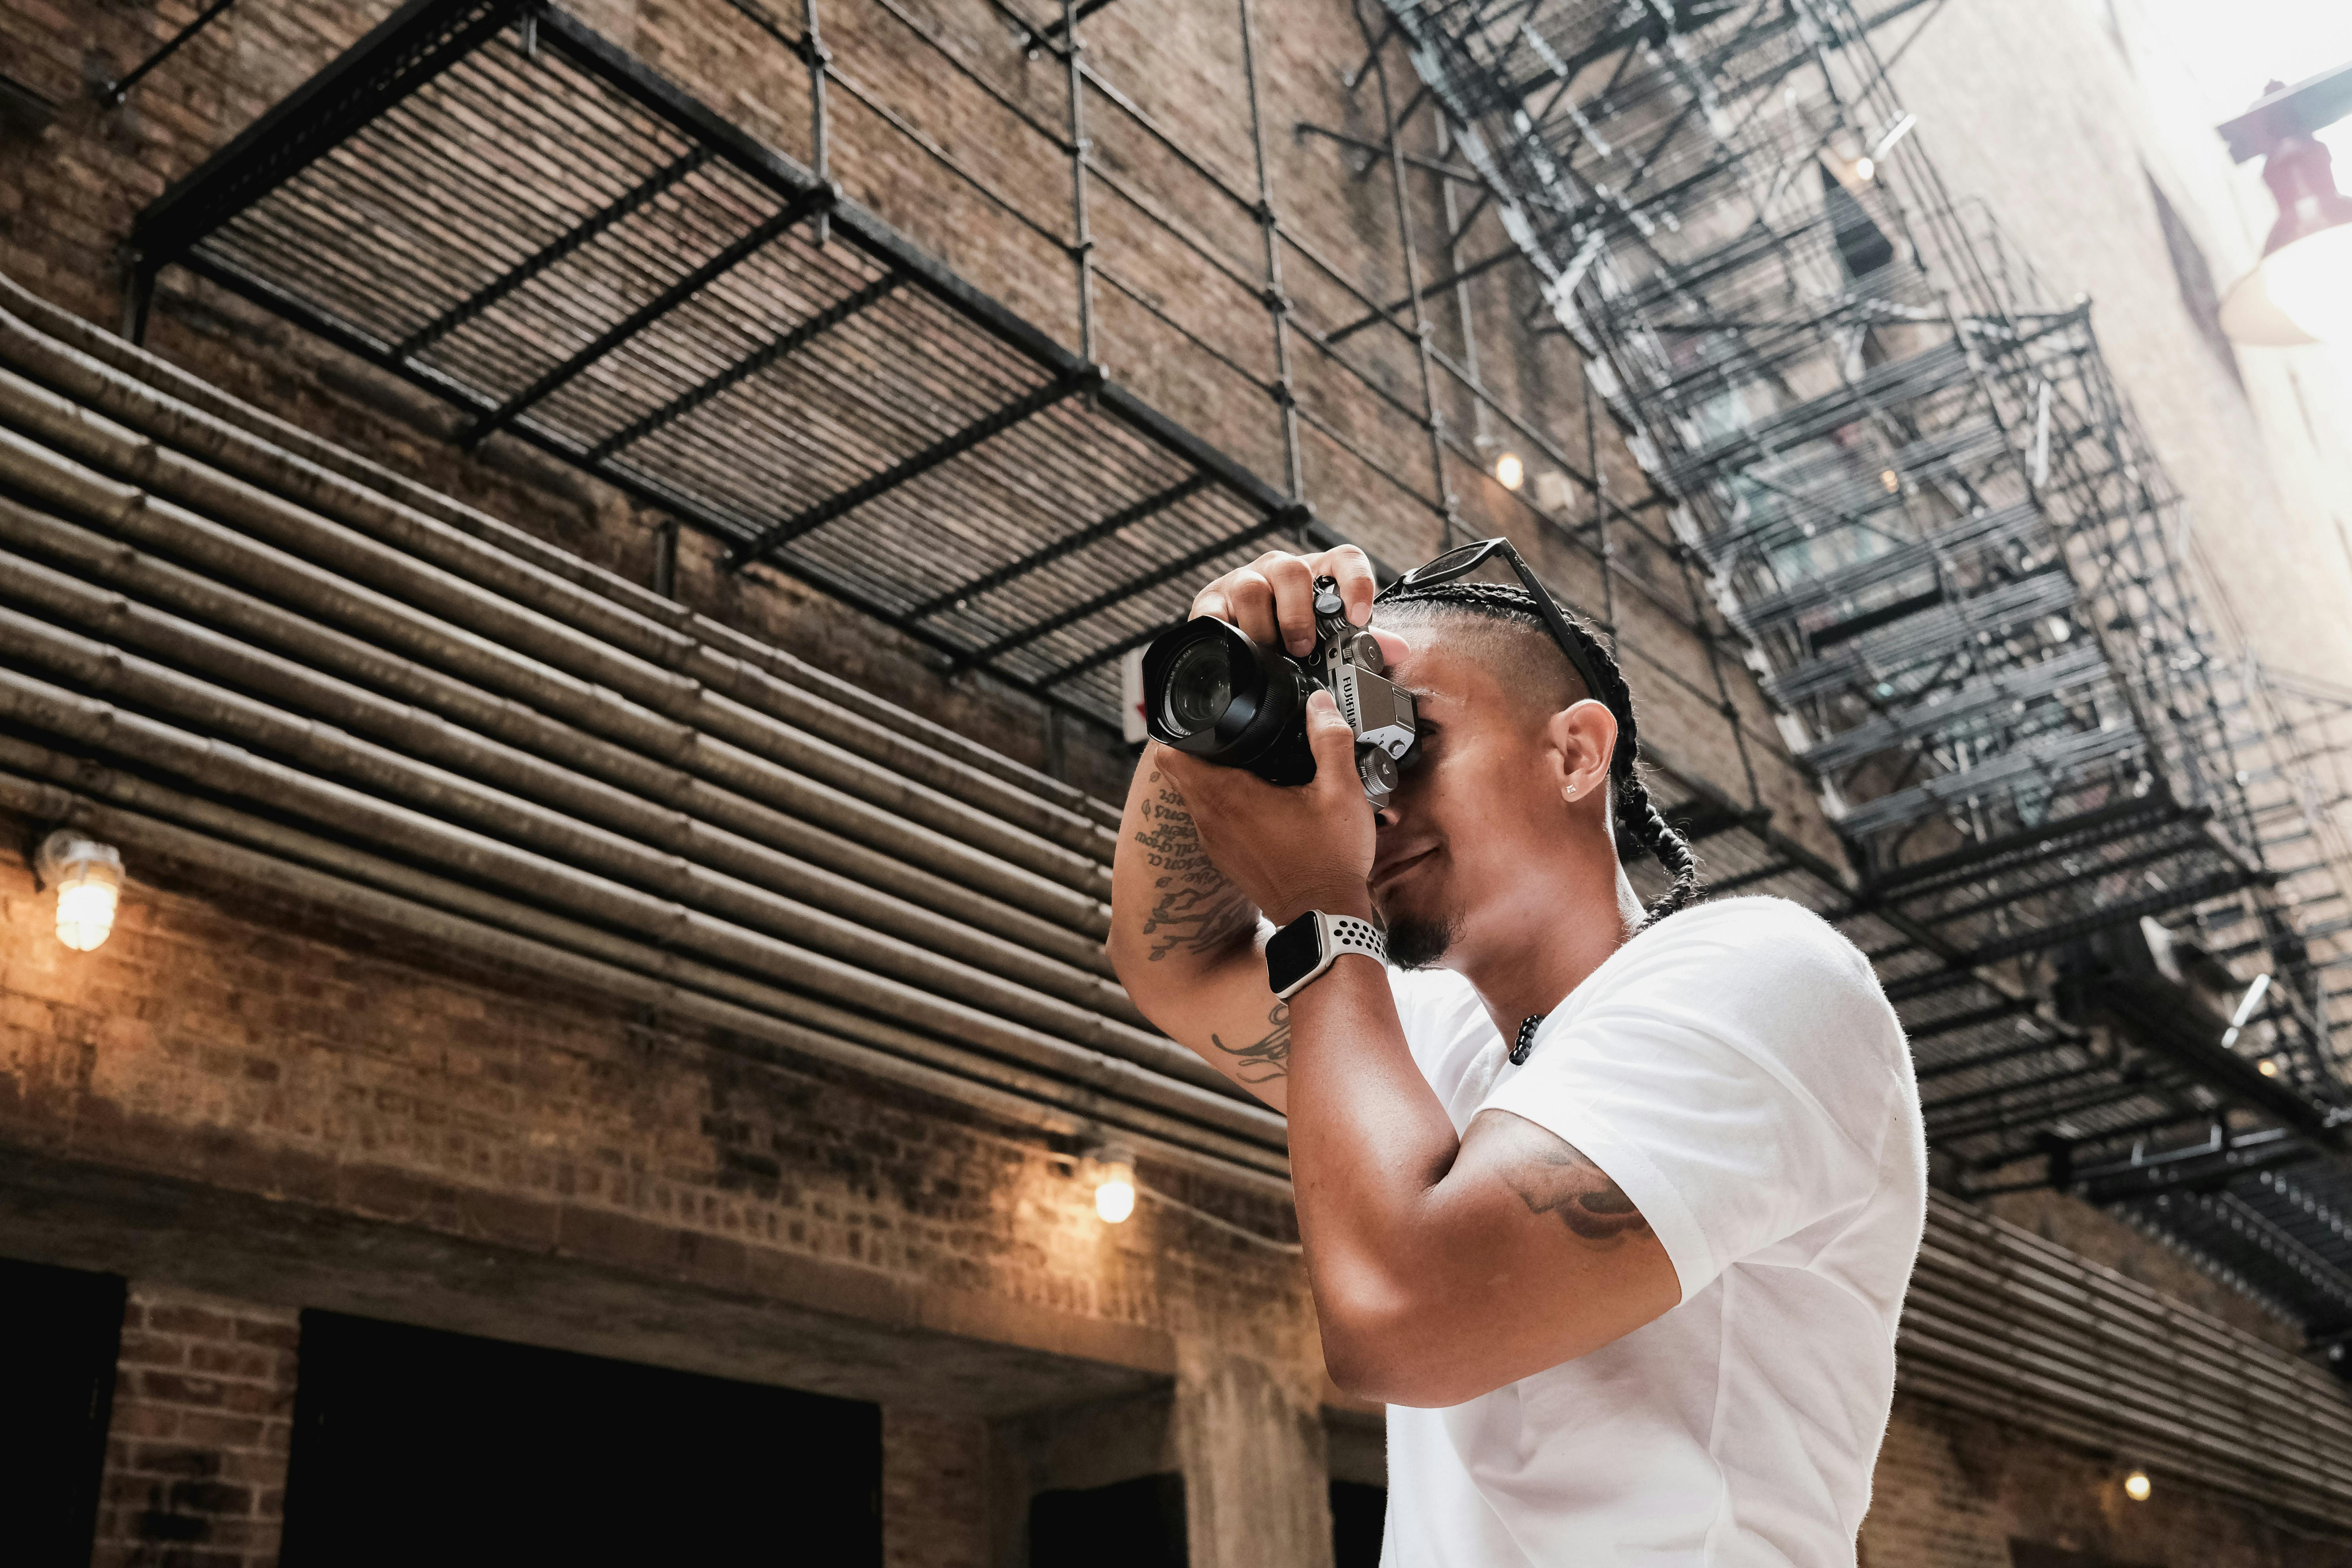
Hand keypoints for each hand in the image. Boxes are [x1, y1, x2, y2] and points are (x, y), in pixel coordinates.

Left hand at [1153, 689, 1374, 926]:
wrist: (1325, 919)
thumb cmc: (1330, 862)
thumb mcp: (1342, 793)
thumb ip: (1331, 741)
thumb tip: (1320, 703)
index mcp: (1228, 797)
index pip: (1170, 755)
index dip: (1182, 730)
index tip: (1206, 718)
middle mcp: (1210, 820)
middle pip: (1179, 771)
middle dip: (1200, 748)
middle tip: (1233, 733)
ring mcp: (1214, 842)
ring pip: (1193, 796)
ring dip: (1211, 777)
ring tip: (1247, 762)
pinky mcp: (1224, 858)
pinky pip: (1209, 819)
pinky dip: (1223, 804)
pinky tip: (1256, 799)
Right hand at [1192, 545, 1378, 654]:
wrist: (1238, 642)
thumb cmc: (1289, 635)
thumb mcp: (1327, 637)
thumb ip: (1362, 642)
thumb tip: (1398, 649)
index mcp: (1317, 573)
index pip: (1345, 559)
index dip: (1356, 583)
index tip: (1359, 617)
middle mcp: (1279, 570)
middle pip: (1292, 570)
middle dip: (1298, 614)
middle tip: (1302, 647)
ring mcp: (1243, 581)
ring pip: (1251, 588)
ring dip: (1262, 626)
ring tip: (1269, 653)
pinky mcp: (1211, 601)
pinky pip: (1213, 611)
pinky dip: (1222, 630)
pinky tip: (1233, 649)